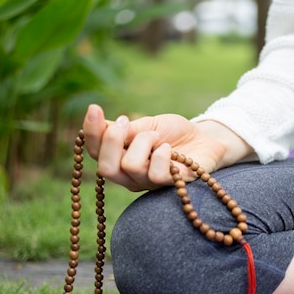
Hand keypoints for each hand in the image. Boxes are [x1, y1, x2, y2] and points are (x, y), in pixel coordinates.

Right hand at [82, 104, 251, 190]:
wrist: (203, 137)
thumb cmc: (172, 132)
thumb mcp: (146, 124)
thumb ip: (126, 130)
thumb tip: (103, 126)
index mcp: (119, 157)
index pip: (93, 152)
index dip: (90, 132)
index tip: (95, 108)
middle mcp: (129, 175)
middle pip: (105, 168)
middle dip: (112, 141)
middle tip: (126, 124)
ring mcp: (148, 182)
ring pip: (131, 166)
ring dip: (143, 142)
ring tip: (157, 137)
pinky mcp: (169, 185)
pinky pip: (156, 174)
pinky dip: (161, 155)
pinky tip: (169, 149)